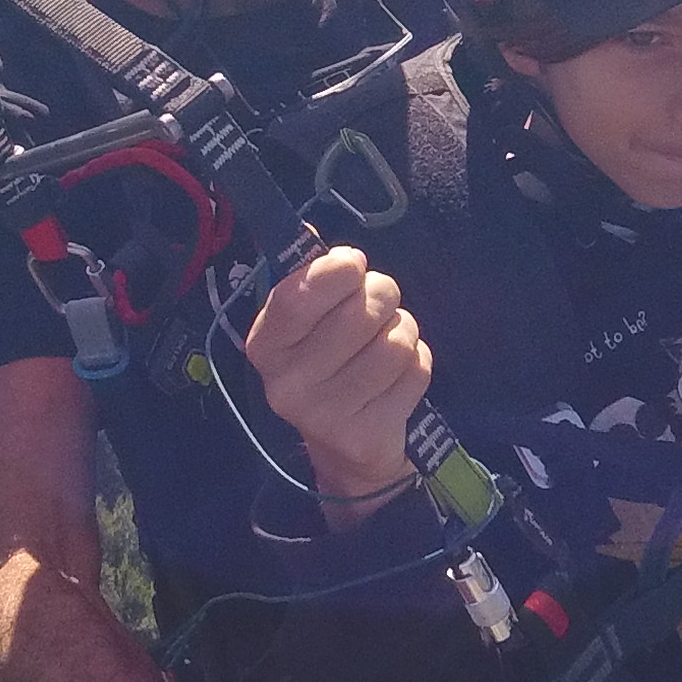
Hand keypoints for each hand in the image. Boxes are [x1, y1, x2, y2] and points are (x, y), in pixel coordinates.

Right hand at [241, 246, 430, 509]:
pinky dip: (417, 362)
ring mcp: (327, 415)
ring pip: (395, 342)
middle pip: (360, 313)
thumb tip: (319, 238)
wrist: (344, 443)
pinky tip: (397, 374)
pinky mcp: (367, 434)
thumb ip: (312, 277)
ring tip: (388, 340)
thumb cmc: (327, 359)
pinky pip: (417, 371)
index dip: (335, 271)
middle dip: (381, 295)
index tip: (353, 265)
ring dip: (403, 330)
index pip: (298, 298)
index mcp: (265, 346)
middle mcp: (287, 385)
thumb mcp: (306, 319)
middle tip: (378, 303)